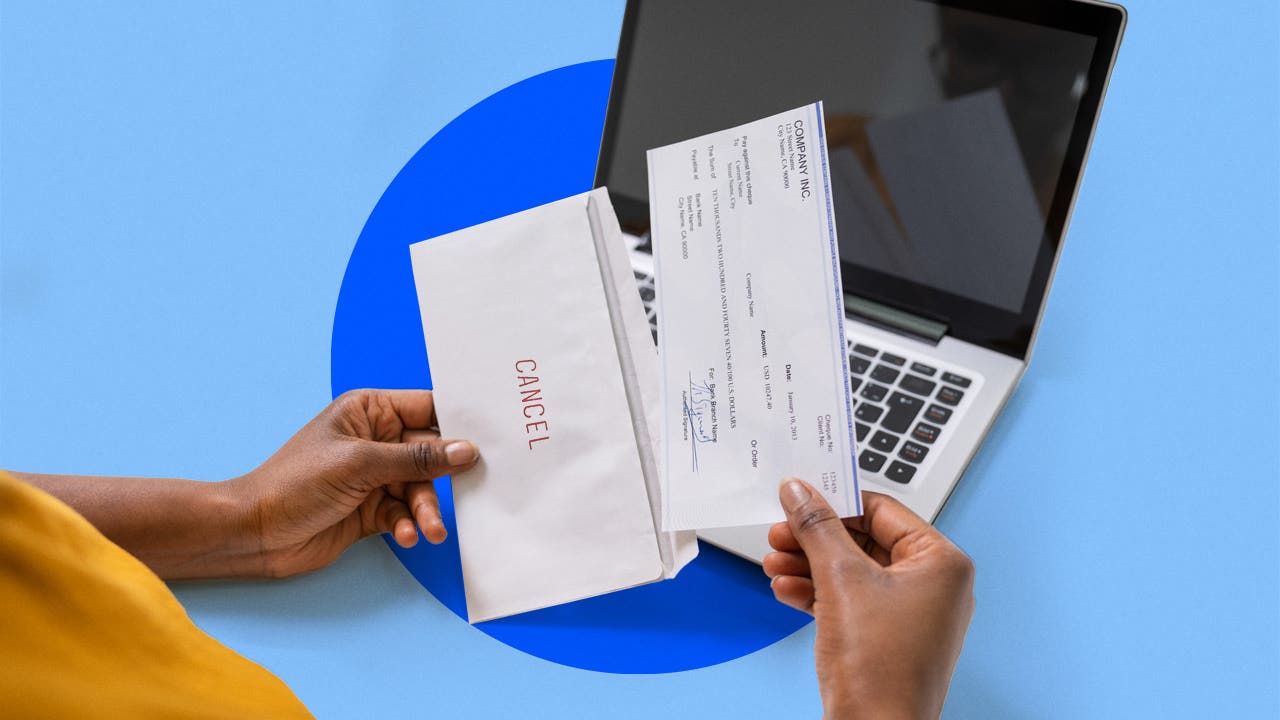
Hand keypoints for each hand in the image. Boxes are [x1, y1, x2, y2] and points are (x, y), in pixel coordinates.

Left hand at [228, 389, 477, 577]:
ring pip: (420, 488)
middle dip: (443, 478)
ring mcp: (373, 476)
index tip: (492, 436)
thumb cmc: (295, 483)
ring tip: (430, 530)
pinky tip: (402, 535)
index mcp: (369, 411)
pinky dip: (407, 525)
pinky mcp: (371, 509)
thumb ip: (417, 459)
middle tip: (467, 495)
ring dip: (426, 509)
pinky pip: (404, 513)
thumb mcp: (360, 464)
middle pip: (430, 453)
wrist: (255, 533)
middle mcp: (375, 440)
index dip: (458, 422)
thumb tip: (466, 450)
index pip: (427, 409)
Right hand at [765, 481, 974, 719]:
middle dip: (815, 539)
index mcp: (941, 562)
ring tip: (774, 563)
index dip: (836, 501)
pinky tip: (787, 589)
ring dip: (809, 565)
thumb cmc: (880, 667)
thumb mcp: (841, 579)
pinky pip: (851, 600)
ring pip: (852, 572)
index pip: (882, 510)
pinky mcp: (888, 638)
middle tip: (780, 532)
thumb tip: (800, 492)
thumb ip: (817, 527)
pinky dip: (818, 593)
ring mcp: (911, 615)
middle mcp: (934, 586)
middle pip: (864, 540)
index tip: (799, 496)